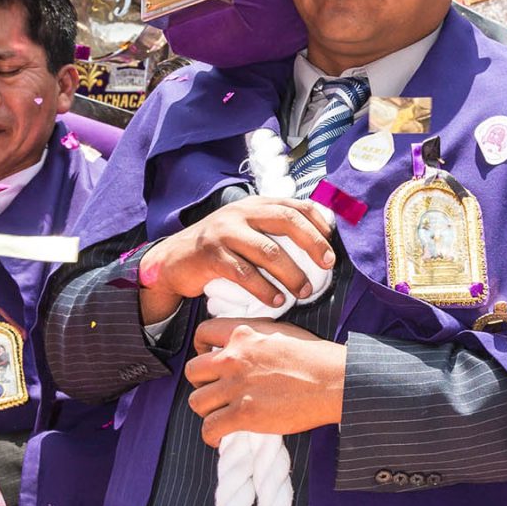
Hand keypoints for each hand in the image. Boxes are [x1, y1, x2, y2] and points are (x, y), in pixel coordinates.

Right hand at [138, 199, 335, 328]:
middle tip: (327, 266)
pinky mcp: (212, 255)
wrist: (175, 260)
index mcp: (255, 204)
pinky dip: (265, 289)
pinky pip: (245, 274)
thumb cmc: (220, 248)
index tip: (331, 246)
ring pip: (268, 250)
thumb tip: (318, 241)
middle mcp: (241, 212)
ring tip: (304, 292)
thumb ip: (273, 229)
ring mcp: (225, 232)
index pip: (295, 205)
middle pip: (286, 220)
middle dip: (312, 243)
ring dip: (291, 273)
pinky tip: (277, 301)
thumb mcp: (246, 229)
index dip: (318, 223)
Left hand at [185, 319, 346, 446]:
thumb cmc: (317, 358)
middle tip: (215, 392)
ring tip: (220, 416)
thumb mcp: (283, 332)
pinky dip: (211, 436)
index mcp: (244, 333)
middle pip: (193, 371)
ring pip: (196, 401)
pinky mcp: (244, 414)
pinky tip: (219, 437)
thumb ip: (257, 337)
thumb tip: (247, 344)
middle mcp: (234, 357)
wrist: (334, 381)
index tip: (208, 360)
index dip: (200, 348)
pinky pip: (210, 428)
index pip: (203, 333)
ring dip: (207, 411)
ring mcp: (237, 386)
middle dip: (201, 383)